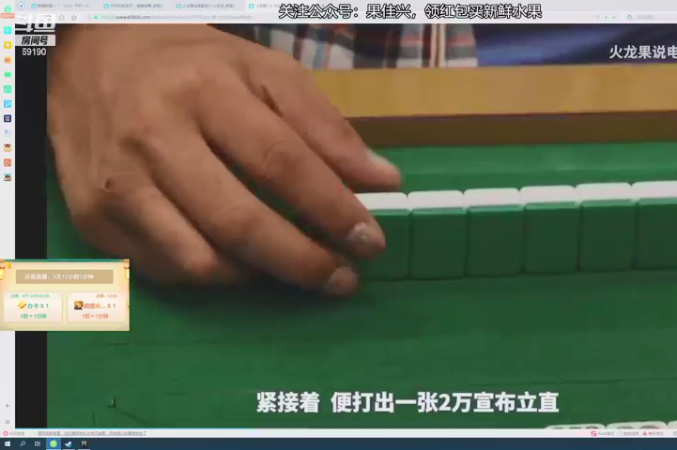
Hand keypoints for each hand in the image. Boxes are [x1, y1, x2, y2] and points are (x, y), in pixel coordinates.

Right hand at [47, 25, 401, 295]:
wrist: (91, 61)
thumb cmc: (193, 67)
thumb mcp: (265, 73)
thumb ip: (325, 126)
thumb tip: (382, 181)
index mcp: (204, 91)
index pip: (281, 161)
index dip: (332, 209)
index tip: (370, 242)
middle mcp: (154, 138)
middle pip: (240, 223)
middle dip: (304, 262)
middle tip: (344, 280)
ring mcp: (118, 183)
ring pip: (201, 261)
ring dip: (262, 277)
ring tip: (295, 268)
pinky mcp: (94, 219)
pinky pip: (167, 271)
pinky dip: (216, 277)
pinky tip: (242, 263)